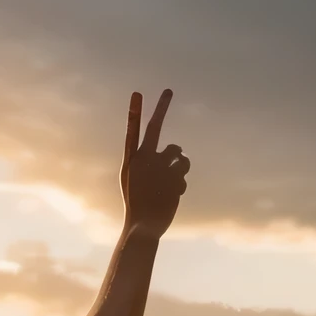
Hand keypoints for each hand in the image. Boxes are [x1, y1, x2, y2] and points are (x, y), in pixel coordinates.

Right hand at [120, 89, 188, 238]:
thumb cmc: (138, 203)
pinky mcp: (174, 174)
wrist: (144, 225)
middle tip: (168, 90)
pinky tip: (171, 194)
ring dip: (179, 163)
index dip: (134, 113)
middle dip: (161, 107)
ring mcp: (160, 166)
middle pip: (155, 127)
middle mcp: (144, 159)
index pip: (132, 132)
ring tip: (169, 181)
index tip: (137, 94)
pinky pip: (184, 169)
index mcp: (131, 161)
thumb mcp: (136, 182)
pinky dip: (181, 181)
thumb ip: (151, 162)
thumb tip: (176, 150)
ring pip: (178, 152)